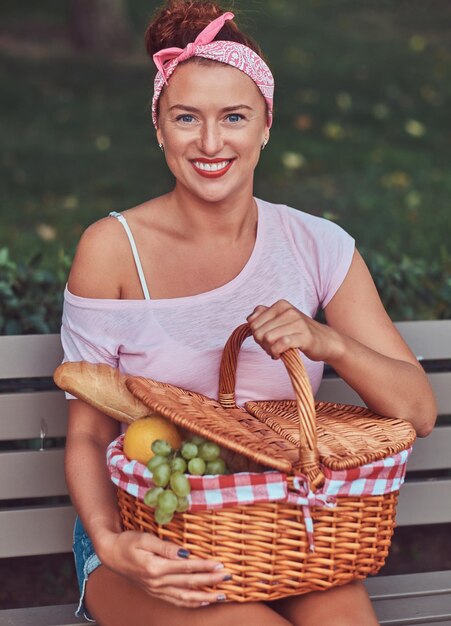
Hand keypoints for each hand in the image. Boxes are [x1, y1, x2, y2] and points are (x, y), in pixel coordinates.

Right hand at [98, 529, 229, 607]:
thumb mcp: (145, 539)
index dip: (204, 566)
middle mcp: (157, 582)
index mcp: (155, 568)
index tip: (220, 564)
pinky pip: (176, 601)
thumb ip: (165, 547)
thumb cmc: (128, 542)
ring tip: (221, 595)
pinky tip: (203, 601)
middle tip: (228, 578)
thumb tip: (186, 552)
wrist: (112, 554)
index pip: (186, 567)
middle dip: (210, 581)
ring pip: (185, 597)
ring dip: (204, 597)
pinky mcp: (155, 592)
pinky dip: (191, 602)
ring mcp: (156, 590)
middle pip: (189, 583)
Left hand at [247, 299, 340, 362]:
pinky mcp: (304, 337)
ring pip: (267, 338)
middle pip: (258, 331)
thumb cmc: (299, 332)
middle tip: (271, 347)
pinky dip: (276, 352)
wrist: (325, 340)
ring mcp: (297, 323)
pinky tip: (280, 355)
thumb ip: (263, 315)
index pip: (253, 322)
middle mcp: (288, 311)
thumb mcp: (280, 320)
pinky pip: (281, 344)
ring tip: (276, 351)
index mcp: (281, 305)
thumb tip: (249, 318)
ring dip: (268, 349)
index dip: (256, 334)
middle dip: (261, 343)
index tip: (266, 339)